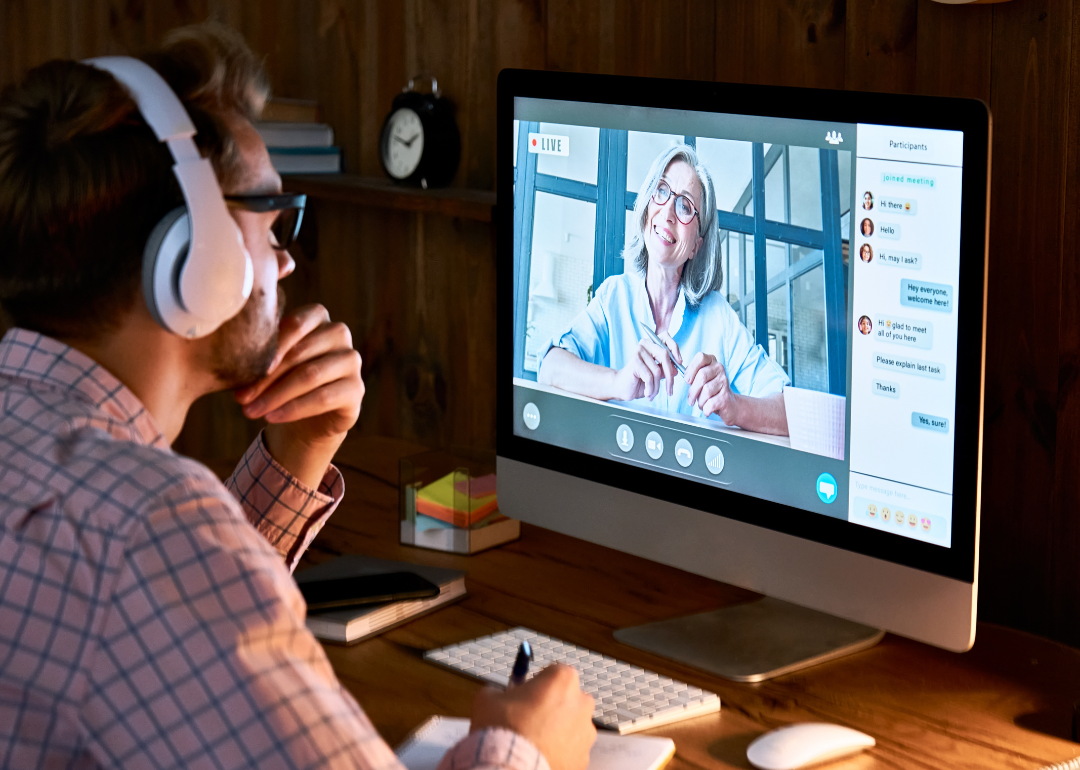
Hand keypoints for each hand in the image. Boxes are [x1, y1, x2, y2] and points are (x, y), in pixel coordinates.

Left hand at [234, 305, 363, 486]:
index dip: (274, 343)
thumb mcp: (267, 360)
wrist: (306, 415)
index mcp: (318, 317)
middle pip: (301, 353)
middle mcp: (339, 335)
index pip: (298, 322)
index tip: (248, 365)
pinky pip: (323, 398)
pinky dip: (294, 409)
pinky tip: (272, 418)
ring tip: (250, 411)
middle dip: (267, 377)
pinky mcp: (357, 389)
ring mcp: (351, 361)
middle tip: (240, 398)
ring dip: (276, 395)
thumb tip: (222, 349)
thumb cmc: (280, 379)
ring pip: (311, 375)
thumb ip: (256, 348)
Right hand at [471, 665, 595, 769]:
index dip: (536, 683)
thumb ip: (500, 691)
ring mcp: (586, 733)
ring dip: (557, 730)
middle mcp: (582, 703)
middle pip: (567, 698)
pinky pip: (571, 750)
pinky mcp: (583, 758)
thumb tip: (499, 695)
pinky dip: (559, 751)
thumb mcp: (489, 698)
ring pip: (571, 725)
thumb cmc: (503, 729)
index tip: (525, 694)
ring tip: (533, 741)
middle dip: (552, 705)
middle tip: (528, 717)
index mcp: (563, 679)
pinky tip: (540, 755)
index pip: (552, 672)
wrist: (510, 768)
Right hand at [609, 333, 682, 400]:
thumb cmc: (639, 380)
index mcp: (651, 344)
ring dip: (657, 386)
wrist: (621, 387)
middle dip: (670, 376)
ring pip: (657, 370)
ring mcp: (638, 352)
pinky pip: (649, 377)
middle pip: (664, 355)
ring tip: (653, 394)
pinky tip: (647, 393)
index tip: (680, 363)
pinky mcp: (634, 362)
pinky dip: (650, 388)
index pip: (666, 338)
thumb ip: (665, 370)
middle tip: (670, 389)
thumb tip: (676, 370)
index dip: (675, 349)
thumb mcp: (656, 374)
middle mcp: (644, 344)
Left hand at [685, 352, 739, 424]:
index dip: (691, 369)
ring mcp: (724, 381)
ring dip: (700, 401)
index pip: (701, 357)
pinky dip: (705, 409)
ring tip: (701, 403)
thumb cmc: (710, 390)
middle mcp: (720, 368)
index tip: (687, 380)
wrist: (728, 404)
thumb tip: (684, 375)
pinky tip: (707, 408)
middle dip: (693, 391)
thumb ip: (692, 374)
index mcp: (712, 361)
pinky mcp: (726, 396)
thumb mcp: (700, 378)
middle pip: (702, 376)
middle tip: (690, 399)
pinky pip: (710, 403)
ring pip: (706, 391)